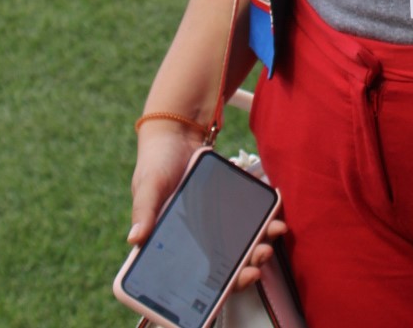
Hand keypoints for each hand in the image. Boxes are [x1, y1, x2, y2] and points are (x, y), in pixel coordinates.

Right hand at [128, 125, 288, 291]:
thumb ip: (144, 210)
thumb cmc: (157, 161)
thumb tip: (135, 239)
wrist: (179, 128)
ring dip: (260, 242)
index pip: (199, 276)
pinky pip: (249, 215)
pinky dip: (264, 217)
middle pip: (226, 263)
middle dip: (247, 264)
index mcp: (175, 244)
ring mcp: (216, 221)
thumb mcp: (148, 185)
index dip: (221, 283)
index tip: (241, 278)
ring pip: (242, 242)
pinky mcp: (230, 202)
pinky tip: (277, 215)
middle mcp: (198, 238)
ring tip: (275, 233)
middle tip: (261, 257)